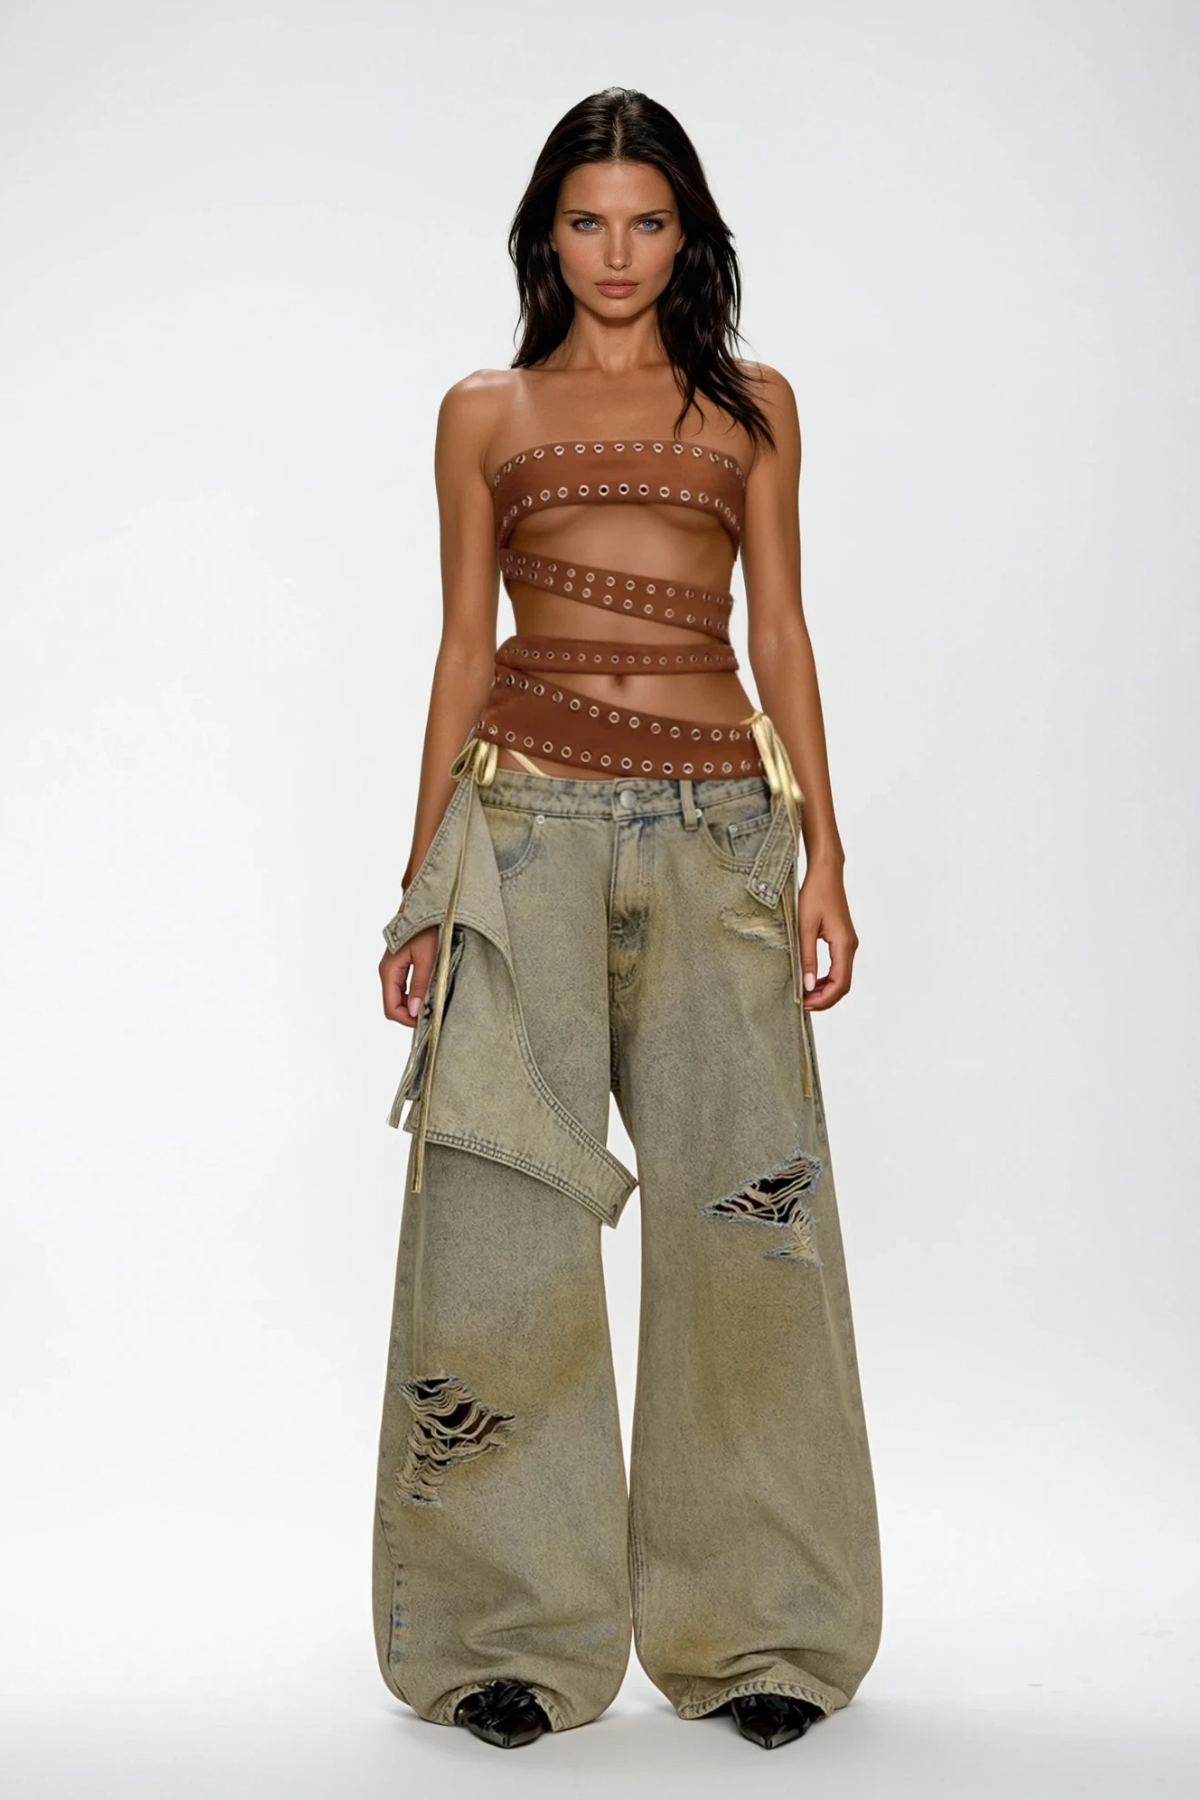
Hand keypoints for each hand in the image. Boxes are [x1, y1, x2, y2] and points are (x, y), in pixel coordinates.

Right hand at [379, 924, 439, 1026]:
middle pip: (393, 1004)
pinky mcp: (400, 965)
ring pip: (398, 997)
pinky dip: (414, 994)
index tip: (427, 1020)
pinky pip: (403, 987)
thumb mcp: (428, 958)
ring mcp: (393, 968)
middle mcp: (387, 971)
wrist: (425, 906)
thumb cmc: (426, 927)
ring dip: (413, 1004)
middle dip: (411, 1013)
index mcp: (389, 971)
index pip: (391, 1008)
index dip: (407, 1019)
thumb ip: (420, 985)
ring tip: (432, 1002)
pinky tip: (428, 992)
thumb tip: (415, 1011)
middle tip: (433, 1012)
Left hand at [797, 870, 857, 1009]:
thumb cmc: (815, 894)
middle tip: (803, 1003)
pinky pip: (838, 967)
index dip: (823, 999)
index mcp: (843, 944)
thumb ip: (807, 957)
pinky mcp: (843, 940)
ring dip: (825, 989)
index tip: (805, 1004)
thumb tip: (807, 985)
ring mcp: (848, 944)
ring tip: (805, 993)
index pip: (839, 983)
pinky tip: (811, 979)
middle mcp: (850, 946)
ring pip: (841, 977)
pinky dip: (827, 978)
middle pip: (843, 984)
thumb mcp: (804, 927)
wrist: (826, 873)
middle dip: (824, 998)